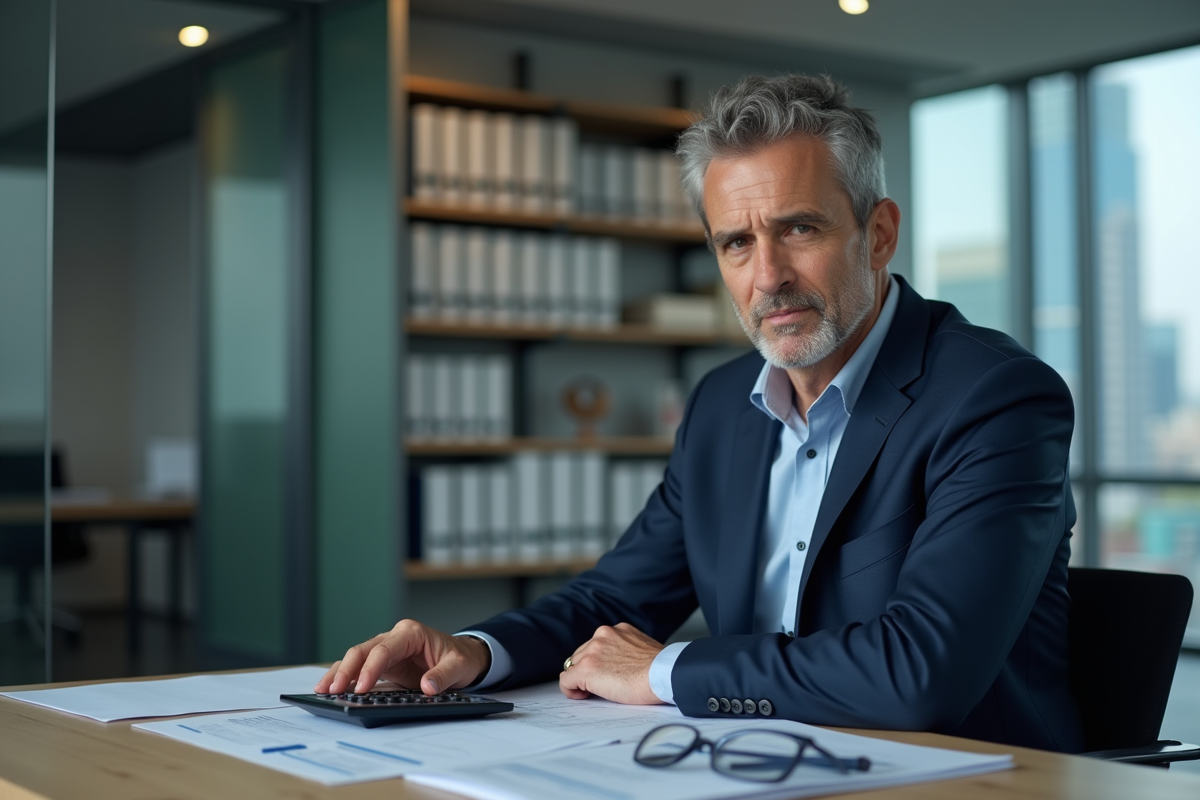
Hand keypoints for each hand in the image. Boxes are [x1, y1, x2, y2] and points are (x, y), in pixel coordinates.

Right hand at [314, 620, 490, 694]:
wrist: (463, 656)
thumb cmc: (460, 657)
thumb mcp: (459, 665)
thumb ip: (444, 675)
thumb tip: (427, 687)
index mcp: (410, 633)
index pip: (384, 649)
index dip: (370, 668)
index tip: (361, 688)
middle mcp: (394, 638)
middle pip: (362, 650)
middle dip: (346, 670)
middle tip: (333, 689)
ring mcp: (386, 650)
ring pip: (356, 657)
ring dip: (339, 672)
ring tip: (323, 689)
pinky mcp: (384, 664)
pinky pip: (360, 668)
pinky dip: (346, 677)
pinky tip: (333, 688)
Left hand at [559, 622, 664, 704]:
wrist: (663, 674)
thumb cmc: (661, 668)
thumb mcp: (643, 649)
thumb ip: (628, 650)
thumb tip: (622, 664)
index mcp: (617, 630)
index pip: (596, 645)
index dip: (598, 663)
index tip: (606, 675)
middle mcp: (602, 635)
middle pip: (581, 655)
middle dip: (588, 670)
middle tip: (602, 686)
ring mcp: (593, 651)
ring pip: (573, 667)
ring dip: (581, 679)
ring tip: (595, 692)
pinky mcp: (586, 669)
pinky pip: (566, 680)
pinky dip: (571, 690)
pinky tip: (583, 696)